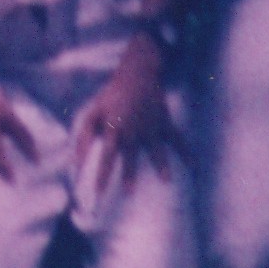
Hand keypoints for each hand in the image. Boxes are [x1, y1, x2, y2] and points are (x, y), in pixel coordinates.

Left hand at [71, 45, 179, 193]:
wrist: (137, 74)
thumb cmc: (111, 97)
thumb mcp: (93, 113)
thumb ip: (83, 138)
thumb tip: (75, 163)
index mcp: (114, 128)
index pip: (106, 156)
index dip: (102, 174)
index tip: (98, 193)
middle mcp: (133, 130)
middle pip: (130, 156)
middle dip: (129, 174)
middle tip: (129, 193)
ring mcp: (151, 126)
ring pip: (156, 150)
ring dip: (161, 165)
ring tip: (166, 181)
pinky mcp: (165, 123)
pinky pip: (177, 139)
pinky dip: (186, 153)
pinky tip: (194, 167)